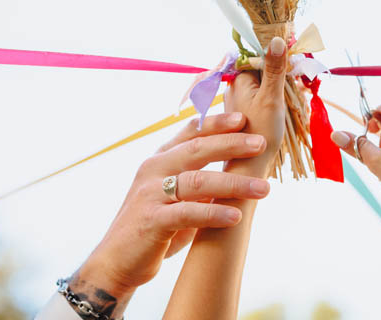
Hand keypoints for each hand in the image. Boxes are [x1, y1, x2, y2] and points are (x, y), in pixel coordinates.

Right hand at [70, 112, 270, 313]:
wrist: (116, 261)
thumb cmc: (154, 226)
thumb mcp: (175, 195)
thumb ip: (198, 178)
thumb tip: (239, 168)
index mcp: (160, 159)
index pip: (191, 132)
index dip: (217, 122)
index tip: (243, 118)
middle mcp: (153, 170)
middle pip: (198, 149)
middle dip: (232, 144)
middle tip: (261, 144)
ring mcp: (150, 194)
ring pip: (198, 180)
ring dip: (234, 183)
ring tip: (263, 188)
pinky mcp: (151, 220)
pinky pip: (188, 213)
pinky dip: (214, 213)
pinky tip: (236, 217)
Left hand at [224, 36, 287, 164]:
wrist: (250, 168)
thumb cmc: (260, 133)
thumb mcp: (272, 98)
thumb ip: (275, 68)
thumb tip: (277, 39)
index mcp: (239, 79)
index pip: (260, 56)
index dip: (279, 60)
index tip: (294, 68)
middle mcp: (235, 87)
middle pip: (263, 70)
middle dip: (282, 77)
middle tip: (297, 88)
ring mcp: (239, 101)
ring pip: (264, 85)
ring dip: (280, 90)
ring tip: (293, 101)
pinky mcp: (244, 113)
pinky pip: (262, 98)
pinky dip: (274, 101)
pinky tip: (283, 112)